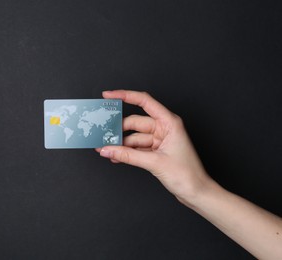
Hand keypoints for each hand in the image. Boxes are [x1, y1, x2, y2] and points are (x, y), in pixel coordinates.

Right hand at [96, 90, 214, 203]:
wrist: (197, 193)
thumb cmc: (187, 175)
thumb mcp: (154, 162)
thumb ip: (128, 155)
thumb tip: (107, 149)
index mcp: (169, 122)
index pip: (144, 102)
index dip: (125, 96)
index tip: (108, 95)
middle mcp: (164, 128)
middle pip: (135, 122)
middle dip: (118, 129)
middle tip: (102, 134)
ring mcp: (159, 140)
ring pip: (134, 137)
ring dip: (120, 144)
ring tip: (106, 149)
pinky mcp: (156, 152)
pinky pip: (136, 148)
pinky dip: (126, 152)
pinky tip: (115, 156)